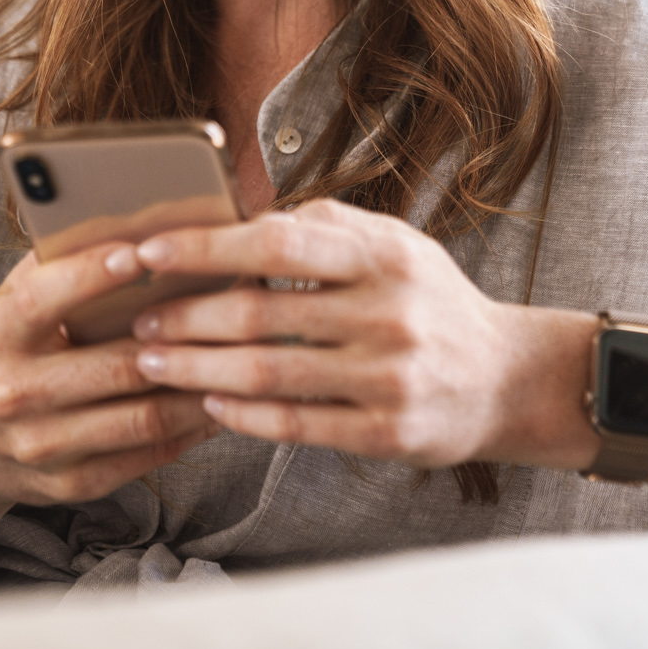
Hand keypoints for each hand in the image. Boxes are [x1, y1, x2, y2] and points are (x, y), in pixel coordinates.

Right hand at [0, 240, 219, 512]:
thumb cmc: (11, 352)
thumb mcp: (15, 302)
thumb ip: (59, 264)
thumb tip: (131, 221)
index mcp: (1, 333)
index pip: (46, 299)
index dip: (94, 275)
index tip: (143, 252)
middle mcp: (16, 392)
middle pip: (116, 365)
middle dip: (181, 340)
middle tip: (232, 313)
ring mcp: (44, 444)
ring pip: (143, 417)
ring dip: (198, 389)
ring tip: (237, 361)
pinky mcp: (73, 482)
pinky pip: (147, 454)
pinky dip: (190, 429)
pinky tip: (216, 403)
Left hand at [126, 200, 531, 467]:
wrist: (509, 379)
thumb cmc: (431, 301)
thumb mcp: (395, 244)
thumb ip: (325, 226)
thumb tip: (241, 216)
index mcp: (382, 255)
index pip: (276, 240)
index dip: (204, 246)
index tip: (148, 253)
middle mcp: (388, 312)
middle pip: (260, 312)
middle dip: (186, 318)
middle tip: (138, 321)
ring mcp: (388, 376)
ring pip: (268, 373)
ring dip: (197, 370)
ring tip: (153, 364)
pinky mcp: (387, 432)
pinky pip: (296, 425)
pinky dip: (243, 416)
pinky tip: (207, 404)